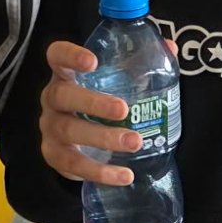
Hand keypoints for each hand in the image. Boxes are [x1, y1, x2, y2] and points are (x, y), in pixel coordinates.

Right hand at [39, 39, 139, 186]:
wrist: (78, 142)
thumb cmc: (98, 104)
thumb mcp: (114, 82)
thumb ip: (140, 63)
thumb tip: (171, 47)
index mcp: (65, 74)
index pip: (57, 56)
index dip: (70, 56)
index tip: (93, 61)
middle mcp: (53, 99)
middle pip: (62, 96)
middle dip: (93, 103)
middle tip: (124, 109)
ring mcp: (50, 128)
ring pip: (68, 131)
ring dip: (103, 137)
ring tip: (135, 142)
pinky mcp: (54, 155)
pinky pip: (74, 164)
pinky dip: (101, 172)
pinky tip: (125, 175)